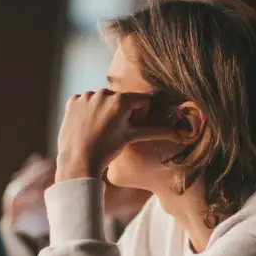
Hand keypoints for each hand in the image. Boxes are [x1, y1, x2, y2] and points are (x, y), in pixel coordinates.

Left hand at [55, 90, 178, 181]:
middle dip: (121, 113)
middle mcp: (103, 93)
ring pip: (103, 100)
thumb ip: (156, 131)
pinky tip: (87, 126)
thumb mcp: (132, 138)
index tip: (132, 127)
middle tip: (115, 131)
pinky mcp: (73, 101)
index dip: (140, 114)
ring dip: (104, 111)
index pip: (141, 100)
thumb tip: (182, 134)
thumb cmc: (107, 150)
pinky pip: (86, 102)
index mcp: (121, 101)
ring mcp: (87, 96)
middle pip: (121, 99)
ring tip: (100, 130)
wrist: (78, 162)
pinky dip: (88, 111)